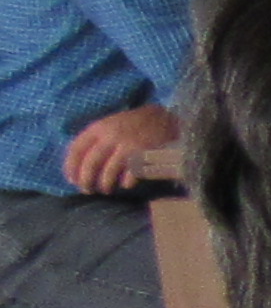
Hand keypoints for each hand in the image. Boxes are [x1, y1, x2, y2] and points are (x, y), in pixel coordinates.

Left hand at [62, 102, 177, 194]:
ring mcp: (127, 145)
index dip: (71, 167)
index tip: (71, 180)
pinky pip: (131, 173)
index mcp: (98, 128)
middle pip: (91, 163)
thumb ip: (94, 139)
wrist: (162, 116)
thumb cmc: (132, 124)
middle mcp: (110, 136)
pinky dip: (127, 182)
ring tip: (106, 190)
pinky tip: (126, 185)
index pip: (76, 149)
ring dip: (105, 184)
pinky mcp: (143, 153)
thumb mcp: (109, 125)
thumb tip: (78, 164)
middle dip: (86, 180)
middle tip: (87, 190)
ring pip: (109, 171)